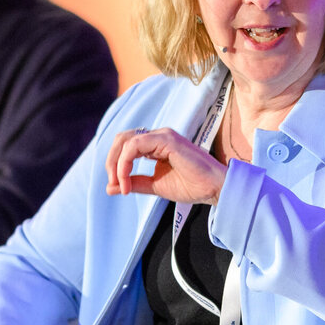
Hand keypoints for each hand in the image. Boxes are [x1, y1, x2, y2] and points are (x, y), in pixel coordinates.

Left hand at [105, 128, 226, 205]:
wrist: (214, 188)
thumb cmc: (192, 186)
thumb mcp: (155, 186)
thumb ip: (135, 183)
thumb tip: (110, 187)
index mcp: (155, 145)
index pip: (125, 146)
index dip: (115, 165)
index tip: (118, 188)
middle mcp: (158, 136)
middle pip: (122, 139)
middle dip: (111, 162)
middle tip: (114, 183)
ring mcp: (162, 136)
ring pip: (126, 140)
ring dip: (117, 163)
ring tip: (121, 183)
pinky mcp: (166, 140)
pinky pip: (135, 145)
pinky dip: (125, 163)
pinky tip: (128, 179)